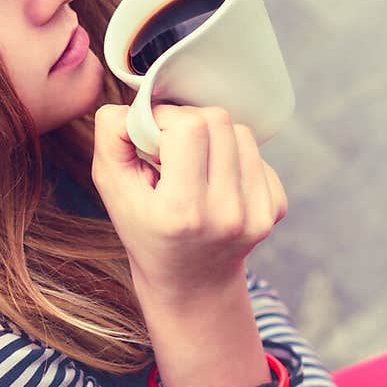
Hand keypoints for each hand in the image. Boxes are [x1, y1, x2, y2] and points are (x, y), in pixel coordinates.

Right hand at [92, 103, 287, 295]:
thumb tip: (137, 103)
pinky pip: (259, 155)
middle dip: (190, 124)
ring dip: (214, 139)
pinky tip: (217, 183)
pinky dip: (235, 158)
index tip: (153, 141)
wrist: (189, 282)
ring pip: (242, 133)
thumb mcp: (112, 187)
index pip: (189, 127)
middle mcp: (226, 214)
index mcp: (182, 211)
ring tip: (194, 167)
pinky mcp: (275, 210)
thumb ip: (111, 137)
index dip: (166, 120)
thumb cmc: (144, 229)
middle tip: (172, 151)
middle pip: (218, 121)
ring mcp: (256, 215)